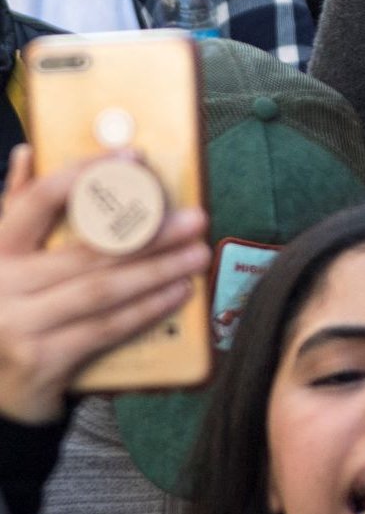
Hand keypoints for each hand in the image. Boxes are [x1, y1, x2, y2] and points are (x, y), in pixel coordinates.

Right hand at [0, 146, 208, 422]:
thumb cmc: (8, 311)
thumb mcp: (4, 261)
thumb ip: (16, 210)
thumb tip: (28, 153)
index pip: (37, 200)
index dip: (85, 175)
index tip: (133, 157)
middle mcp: (0, 285)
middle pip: (87, 250)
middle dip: (149, 233)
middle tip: (195, 219)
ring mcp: (18, 326)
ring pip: (102, 290)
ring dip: (158, 270)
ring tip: (197, 254)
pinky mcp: (41, 361)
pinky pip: (106, 328)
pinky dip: (146, 309)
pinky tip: (178, 293)